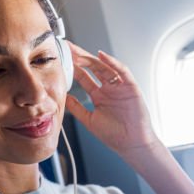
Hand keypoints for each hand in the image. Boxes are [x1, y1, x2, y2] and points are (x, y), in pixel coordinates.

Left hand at [64, 42, 159, 157]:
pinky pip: (122, 71)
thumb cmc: (114, 136)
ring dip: (92, 59)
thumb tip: (63, 97)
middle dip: (80, 58)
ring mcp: (120, 87)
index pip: (84, 77)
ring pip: (105, 67)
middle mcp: (109, 89)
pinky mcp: (131, 87)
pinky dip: (113, 63)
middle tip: (68, 49)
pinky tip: (102, 56)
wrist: (132, 145)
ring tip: (78, 52)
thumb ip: (76, 108)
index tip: (62, 60)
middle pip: (93, 68)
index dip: (73, 68)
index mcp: (99, 96)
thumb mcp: (89, 120)